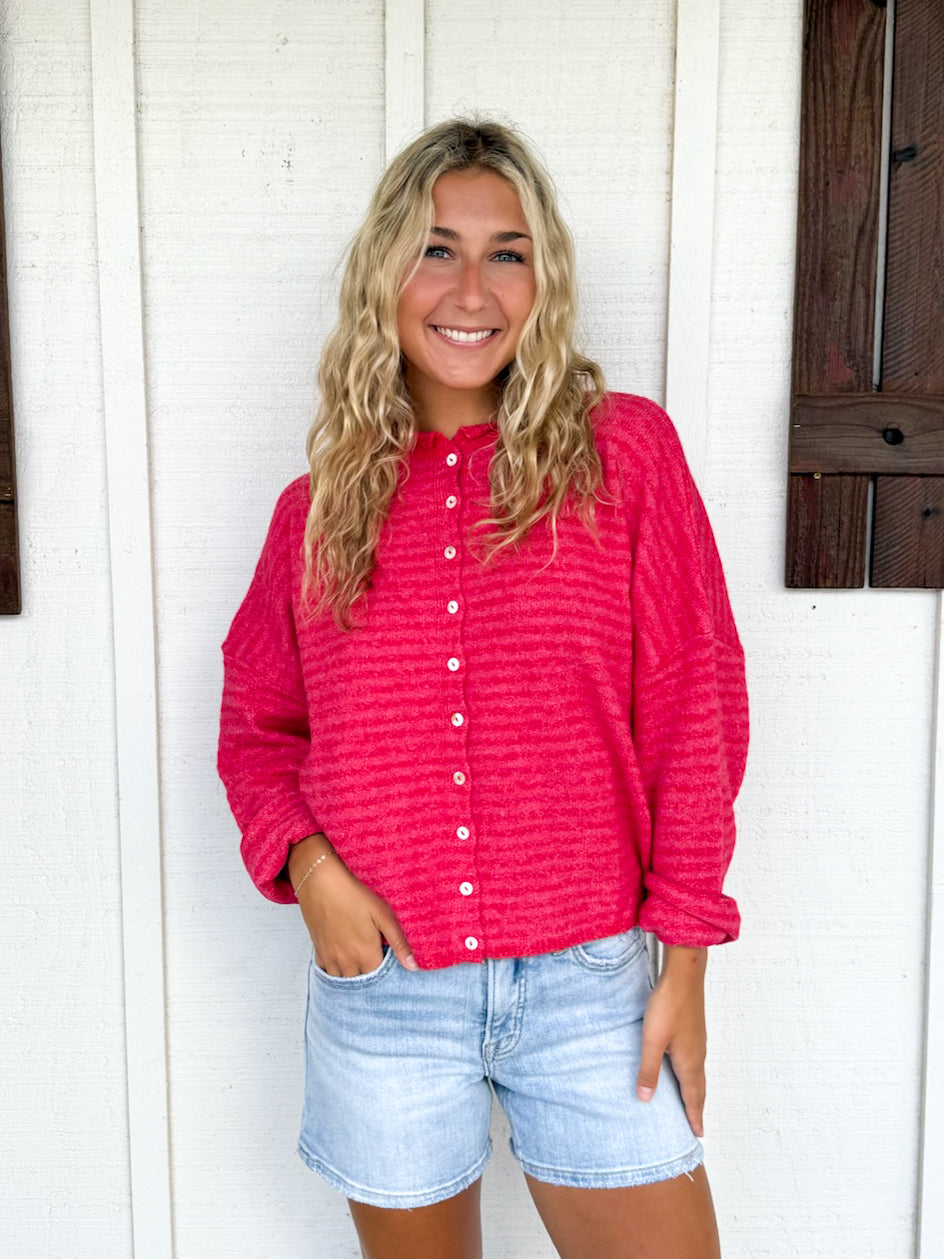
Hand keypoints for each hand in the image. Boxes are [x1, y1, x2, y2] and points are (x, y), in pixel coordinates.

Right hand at [289, 835, 417, 975]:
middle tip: (373, 956)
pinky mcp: (318, 950)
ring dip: (352, 975)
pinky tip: (341, 958)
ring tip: (359, 959)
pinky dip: (335, 970)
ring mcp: (330, 958)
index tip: (388, 957)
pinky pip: (326, 971)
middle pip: (361, 981)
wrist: (321, 883)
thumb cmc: (355, 896)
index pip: (379, 977)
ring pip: (343, 980)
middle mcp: (347, 962)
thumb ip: (399, 943)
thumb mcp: (384, 915)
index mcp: (366, 955)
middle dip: (369, 975)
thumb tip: (413, 967)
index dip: (386, 970)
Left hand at [635, 945, 707, 1136]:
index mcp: (690, 1063)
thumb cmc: (669, 1006)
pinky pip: (694, 1060)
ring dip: (694, 1091)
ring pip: (697, 1074)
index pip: (693, 1098)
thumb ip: (648, 1070)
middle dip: (696, 1108)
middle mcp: (697, 1055)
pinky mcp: (693, 1030)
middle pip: (698, 1088)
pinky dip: (691, 1074)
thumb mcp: (652, 1041)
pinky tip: (682, 1068)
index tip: (698, 1135)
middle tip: (696, 1125)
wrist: (684, 974)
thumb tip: (646, 1099)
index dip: (694, 1117)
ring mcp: (697, 1041)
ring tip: (689, 1102)